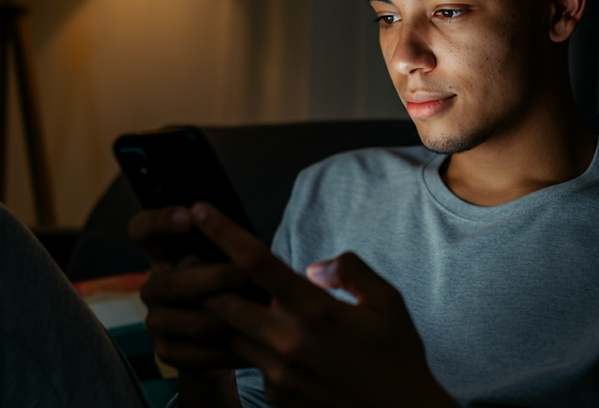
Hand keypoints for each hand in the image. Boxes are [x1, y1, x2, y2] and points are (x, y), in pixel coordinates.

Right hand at [128, 206, 253, 372]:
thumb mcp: (230, 260)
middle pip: (174, 282)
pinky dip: (233, 347)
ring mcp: (156, 322)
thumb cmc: (235, 286)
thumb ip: (228, 247)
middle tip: (253, 274)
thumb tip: (246, 241)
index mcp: (162, 255)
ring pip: (193, 320)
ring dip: (232, 315)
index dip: (159, 221)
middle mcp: (152, 287)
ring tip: (263, 309)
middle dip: (218, 277)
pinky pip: (201, 352)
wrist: (228, 338)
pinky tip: (257, 339)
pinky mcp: (168, 352)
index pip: (142, 230)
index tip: (189, 216)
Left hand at [190, 203, 458, 407]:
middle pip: (223, 301)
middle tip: (216, 267)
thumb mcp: (388, 302)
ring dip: (237, 316)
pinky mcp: (276, 395)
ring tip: (263, 310)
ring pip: (232, 333)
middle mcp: (288, 341)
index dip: (223, 233)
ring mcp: (278, 372)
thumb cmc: (397, 357)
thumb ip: (350, 271)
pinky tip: (288, 347)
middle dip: (215, 282)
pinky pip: (250, 361)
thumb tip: (313, 268)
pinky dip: (257, 346)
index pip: (256, 263)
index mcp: (316, 311)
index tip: (200, 210)